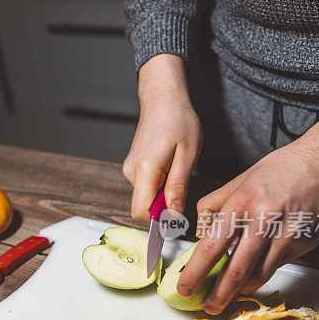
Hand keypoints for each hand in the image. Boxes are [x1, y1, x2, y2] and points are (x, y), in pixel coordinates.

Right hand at [123, 54, 201, 219]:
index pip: (141, 211)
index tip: (176, 218)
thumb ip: (178, 186)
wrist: (163, 99)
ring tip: (179, 173)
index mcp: (145, 169)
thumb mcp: (188, 154)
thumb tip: (173, 213)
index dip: (158, 220)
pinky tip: (171, 168)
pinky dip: (158, 186)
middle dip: (163, 208)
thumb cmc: (178, 120)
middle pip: (143, 207)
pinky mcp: (133, 166)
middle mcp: (132, 171)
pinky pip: (145, 186)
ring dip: (162, 195)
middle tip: (184, 193)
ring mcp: (130, 169)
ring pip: (145, 197)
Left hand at [178, 89, 318, 313]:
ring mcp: (287, 234)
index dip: (196, 272)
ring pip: (259, 273)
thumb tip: (201, 231)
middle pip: (236, 268)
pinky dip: (261, 276)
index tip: (185, 287)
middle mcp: (264, 220)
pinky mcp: (304, 243)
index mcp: (242, 201)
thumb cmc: (283, 168)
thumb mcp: (240, 179)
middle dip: (218, 294)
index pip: (212, 245)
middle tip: (207, 307)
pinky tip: (251, 281)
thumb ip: (215, 205)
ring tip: (227, 298)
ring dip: (241, 290)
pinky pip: (277, 266)